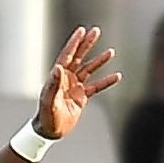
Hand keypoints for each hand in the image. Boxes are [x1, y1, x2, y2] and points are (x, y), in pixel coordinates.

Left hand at [33, 25, 122, 139]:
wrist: (50, 132)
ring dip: (99, 61)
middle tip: (96, 31)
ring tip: (111, 52)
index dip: (74, 43)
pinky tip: (117, 76)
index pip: (67, 55)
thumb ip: (53, 85)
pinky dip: (106, 82)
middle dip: (87, 44)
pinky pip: (96, 87)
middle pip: (79, 57)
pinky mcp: (81, 97)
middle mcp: (66, 79)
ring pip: (89, 70)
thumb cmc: (46, 118)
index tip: (81, 30)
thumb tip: (58, 67)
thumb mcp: (49, 101)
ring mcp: (75, 87)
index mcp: (58, 77)